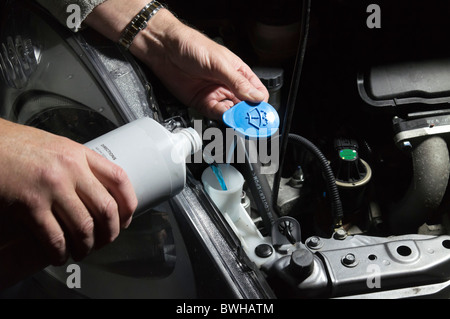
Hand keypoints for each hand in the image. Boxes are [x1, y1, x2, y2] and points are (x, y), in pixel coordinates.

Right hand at [0, 119, 136, 264]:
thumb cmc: (17, 147)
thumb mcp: (56, 147)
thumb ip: (78, 165)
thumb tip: (97, 190)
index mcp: (78, 154)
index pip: (118, 179)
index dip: (129, 203)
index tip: (127, 217)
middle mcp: (69, 169)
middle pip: (106, 208)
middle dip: (111, 232)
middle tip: (106, 240)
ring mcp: (50, 187)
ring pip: (84, 227)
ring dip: (86, 246)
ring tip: (82, 251)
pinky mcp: (29, 204)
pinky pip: (54, 237)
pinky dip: (60, 252)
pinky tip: (59, 254)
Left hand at [85, 3, 268, 119]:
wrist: (164, 50)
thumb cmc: (192, 46)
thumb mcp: (219, 63)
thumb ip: (237, 82)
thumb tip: (255, 97)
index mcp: (238, 73)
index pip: (257, 92)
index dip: (260, 104)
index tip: (261, 114)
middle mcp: (229, 85)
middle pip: (245, 106)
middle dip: (249, 115)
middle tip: (251, 123)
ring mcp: (216, 95)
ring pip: (232, 113)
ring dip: (236, 119)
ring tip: (239, 121)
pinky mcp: (202, 103)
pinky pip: (215, 115)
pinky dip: (222, 119)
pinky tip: (226, 117)